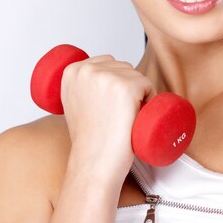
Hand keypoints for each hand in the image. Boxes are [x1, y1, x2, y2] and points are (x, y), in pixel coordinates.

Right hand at [60, 55, 155, 180]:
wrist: (95, 162)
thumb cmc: (89, 138)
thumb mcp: (75, 102)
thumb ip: (83, 84)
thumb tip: (100, 77)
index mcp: (73, 71)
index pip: (107, 61)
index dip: (114, 82)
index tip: (107, 104)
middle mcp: (88, 70)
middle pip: (123, 67)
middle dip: (127, 87)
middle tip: (114, 115)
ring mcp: (108, 77)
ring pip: (137, 76)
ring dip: (138, 94)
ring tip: (122, 117)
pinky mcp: (127, 87)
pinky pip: (148, 85)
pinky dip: (150, 99)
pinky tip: (135, 115)